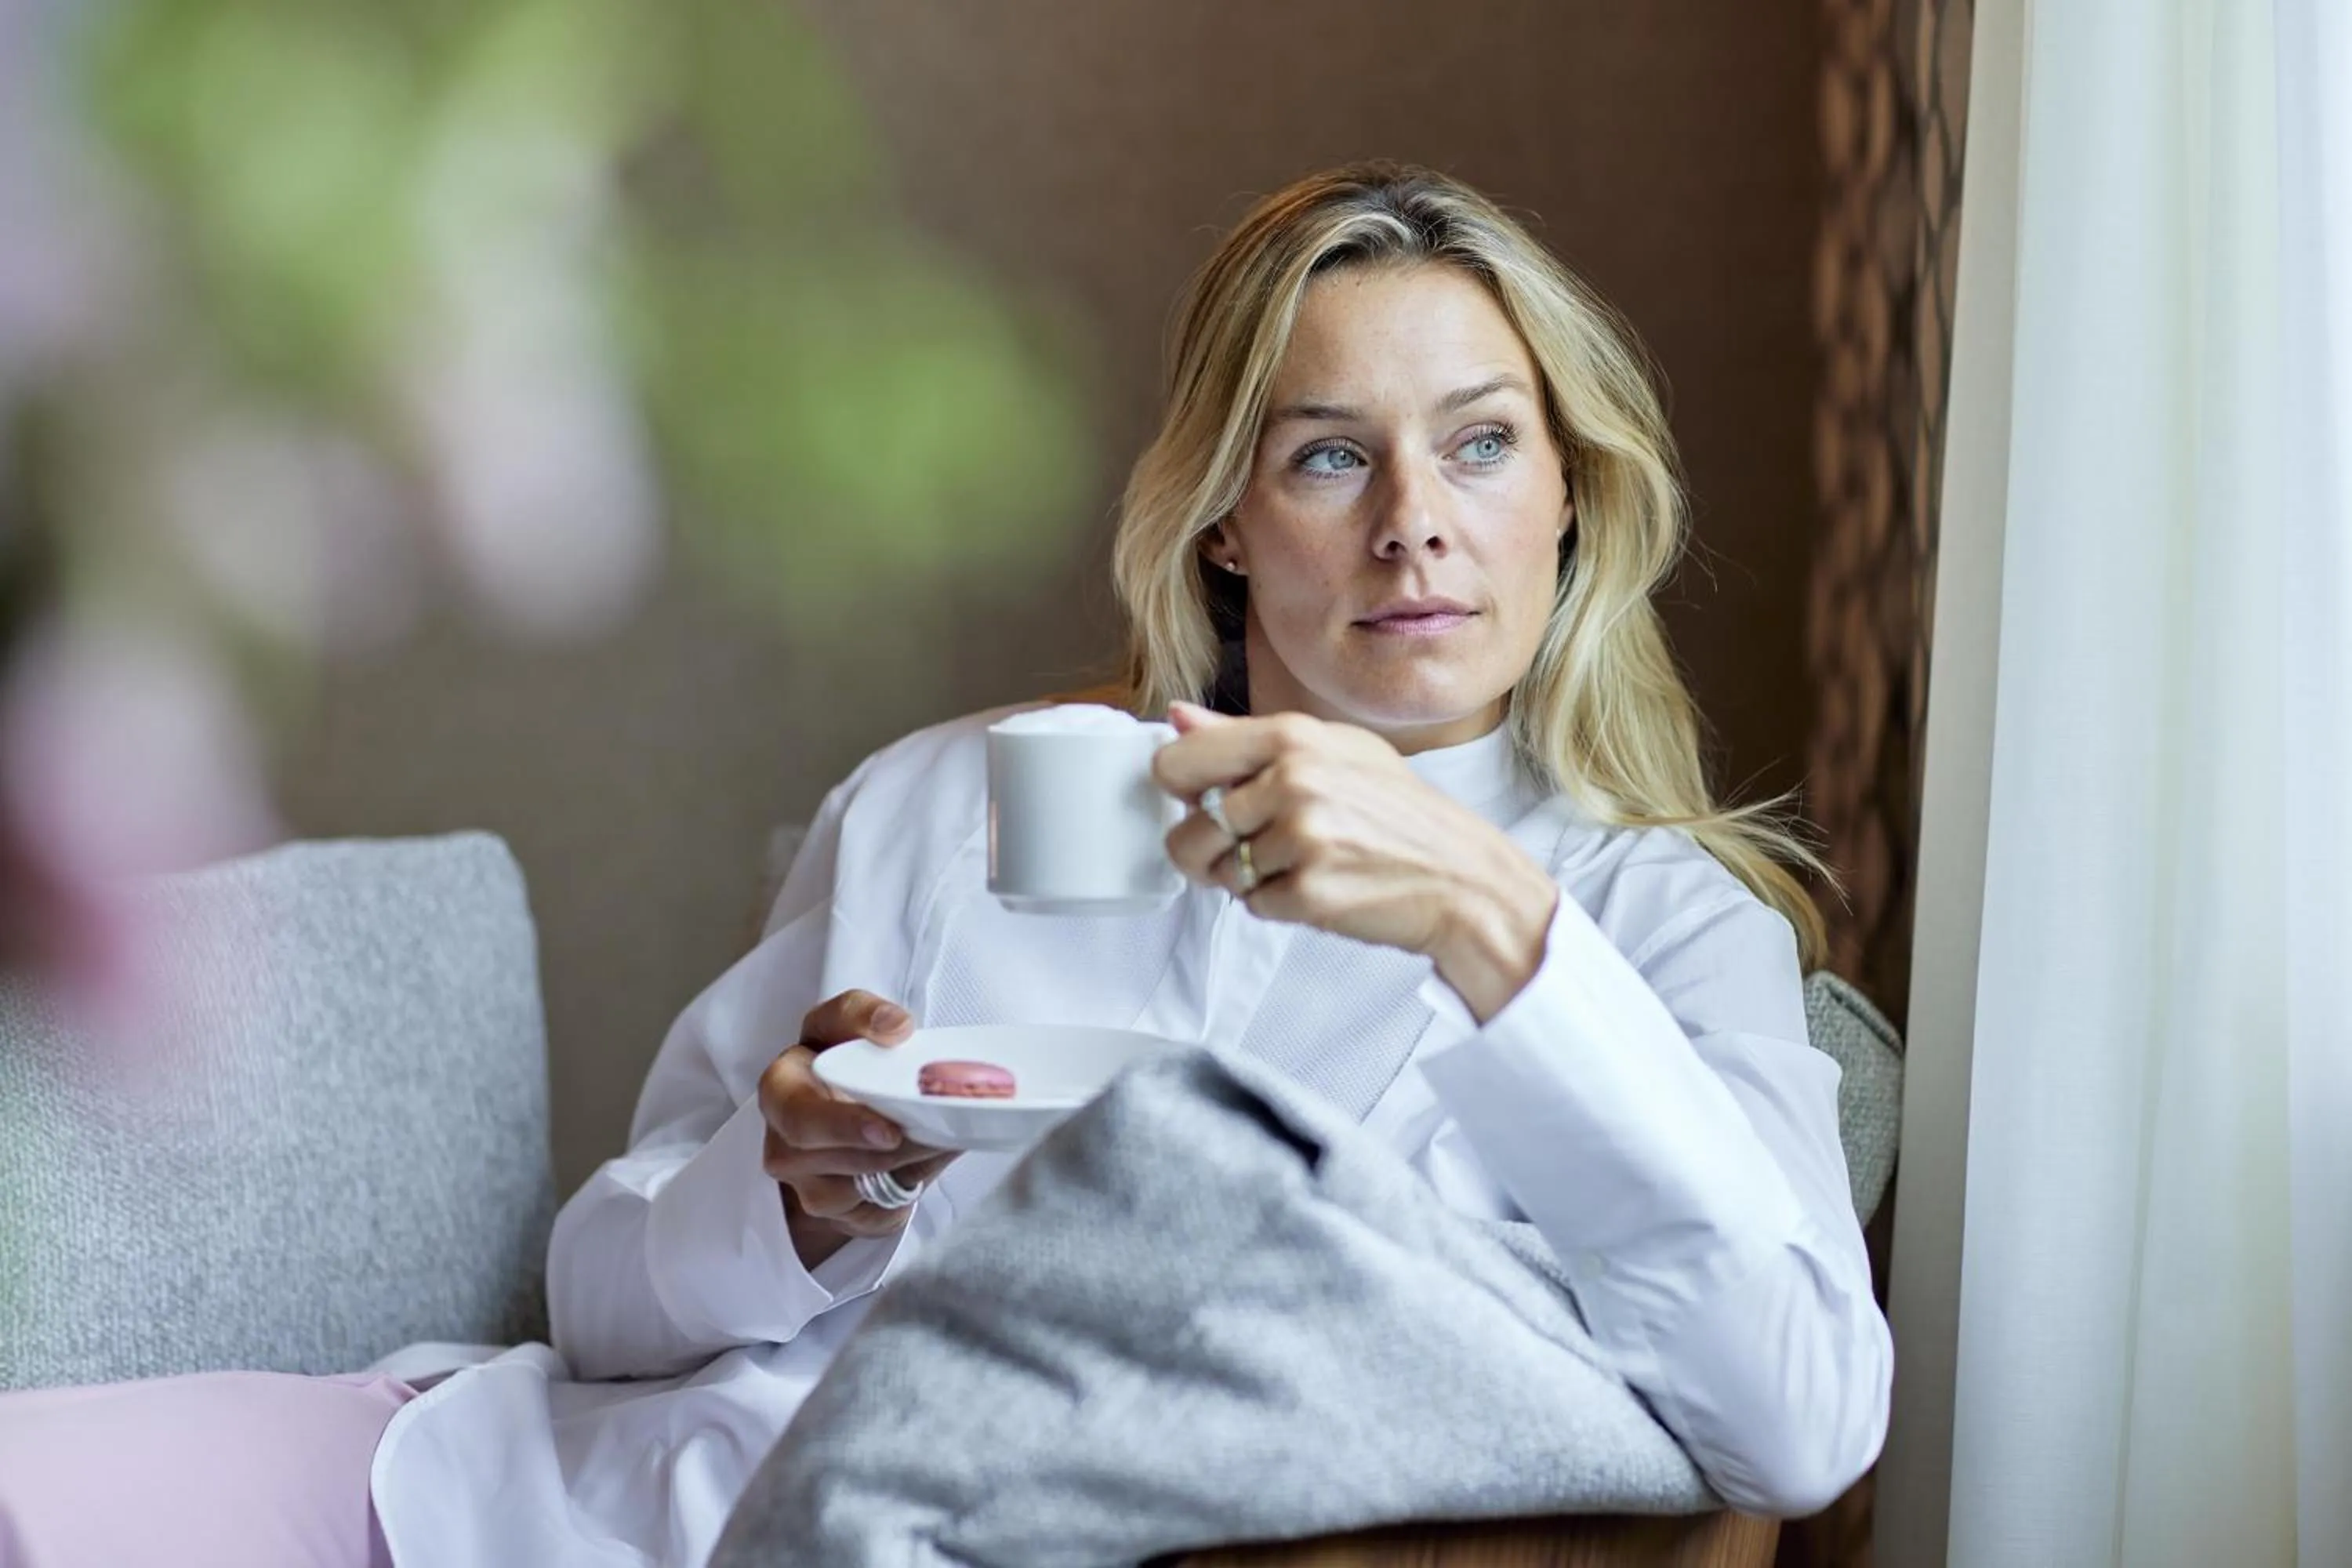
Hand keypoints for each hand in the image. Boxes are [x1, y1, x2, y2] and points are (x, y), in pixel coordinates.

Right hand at [757, 989, 956, 1269]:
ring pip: (844, 1193)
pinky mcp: (831, 1214)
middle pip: (824, 1161)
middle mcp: (781, 1141)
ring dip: (896, 1172)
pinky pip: (866, 1218)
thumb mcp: (848, 1025)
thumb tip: (896, 1029)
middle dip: (875, 1153)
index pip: (796, 1110)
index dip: (841, 1125)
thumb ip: (864, 1015)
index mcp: (781, 1088)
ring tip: (933, 1144)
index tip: (888, 1131)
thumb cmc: (847, 1063)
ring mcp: (802, 1183)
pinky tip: (916, 1172)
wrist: (849, 1110)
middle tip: (922, 1142)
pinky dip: (897, 1199)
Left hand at [1153, 703, 1559, 1021]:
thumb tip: (1177, 715)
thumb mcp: (1333, 750)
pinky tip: (1319, 886)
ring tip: (1297, 864)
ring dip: (1247, 879)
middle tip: (1252, 848)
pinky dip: (1278, 905)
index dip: (1180, 788)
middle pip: (1188, 831)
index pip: (1177, 760)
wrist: (1462, 878)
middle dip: (1208, 850)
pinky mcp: (1309, 892)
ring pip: (1220, 873)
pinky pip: (1254, 906)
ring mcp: (1301, 839)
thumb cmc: (1398, 813)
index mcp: (1292, 737)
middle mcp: (1292, 781)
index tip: (1199, 798)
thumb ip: (1244, 735)